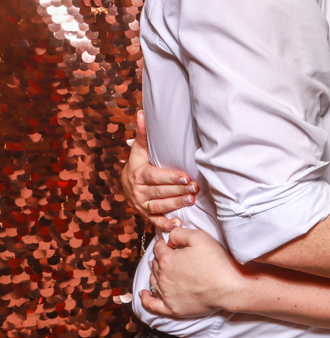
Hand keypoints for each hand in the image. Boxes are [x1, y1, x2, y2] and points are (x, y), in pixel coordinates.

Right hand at [122, 110, 195, 229]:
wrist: (126, 183)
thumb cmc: (139, 162)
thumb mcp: (140, 148)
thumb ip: (143, 132)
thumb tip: (142, 112)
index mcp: (138, 174)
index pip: (155, 176)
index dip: (170, 177)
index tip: (185, 177)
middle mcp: (138, 191)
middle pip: (159, 192)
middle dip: (178, 191)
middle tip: (195, 189)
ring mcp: (142, 204)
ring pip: (159, 206)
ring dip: (175, 205)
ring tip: (191, 201)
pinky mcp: (146, 214)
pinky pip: (155, 221)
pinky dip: (165, 225)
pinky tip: (177, 225)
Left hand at [141, 228, 248, 317]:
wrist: (228, 288)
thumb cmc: (216, 262)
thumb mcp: (200, 238)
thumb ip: (180, 233)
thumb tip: (168, 237)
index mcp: (167, 260)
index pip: (158, 248)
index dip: (164, 243)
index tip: (170, 243)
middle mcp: (162, 277)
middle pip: (155, 264)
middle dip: (161, 257)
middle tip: (172, 255)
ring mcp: (166, 294)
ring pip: (153, 280)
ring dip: (156, 273)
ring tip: (165, 269)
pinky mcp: (171, 308)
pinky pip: (151, 304)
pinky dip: (145, 298)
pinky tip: (144, 293)